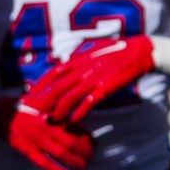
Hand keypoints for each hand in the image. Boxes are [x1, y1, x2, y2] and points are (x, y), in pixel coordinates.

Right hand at [0, 95, 93, 169]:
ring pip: (60, 153)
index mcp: (51, 114)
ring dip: (74, 161)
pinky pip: (43, 162)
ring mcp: (36, 139)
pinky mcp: (26, 149)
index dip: (86, 136)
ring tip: (83, 166)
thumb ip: (58, 106)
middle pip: (71, 141)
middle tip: (91, 156)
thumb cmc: (24, 106)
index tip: (94, 142)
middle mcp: (46, 127)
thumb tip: (77, 110)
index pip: (74, 126)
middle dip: (84, 151)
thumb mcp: (42, 100)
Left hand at [27, 35, 156, 125]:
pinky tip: (74, 121)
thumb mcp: (93, 48)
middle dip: (45, 102)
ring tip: (54, 120)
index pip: (53, 73)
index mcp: (78, 59)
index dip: (40, 85)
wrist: (139, 52)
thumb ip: (78, 56)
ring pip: (70, 96)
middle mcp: (83, 68)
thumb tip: (66, 61)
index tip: (31, 95)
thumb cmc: (117, 50)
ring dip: (60, 110)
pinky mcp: (106, 87)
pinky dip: (80, 112)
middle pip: (58, 87)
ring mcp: (94, 78)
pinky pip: (88, 102)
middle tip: (36, 113)